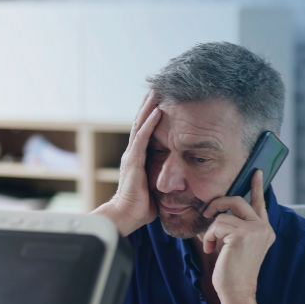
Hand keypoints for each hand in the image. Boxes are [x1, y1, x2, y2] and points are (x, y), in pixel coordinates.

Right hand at [94, 90, 161, 235]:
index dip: (150, 117)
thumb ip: (162, 178)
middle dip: (148, 105)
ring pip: (140, 125)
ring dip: (148, 108)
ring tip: (156, 92)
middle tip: (156, 88)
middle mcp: (132, 153)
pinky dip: (150, 123)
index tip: (158, 102)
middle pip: (140, 123)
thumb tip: (178, 179)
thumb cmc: (142, 207)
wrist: (127, 216)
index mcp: (137, 159)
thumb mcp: (155, 188)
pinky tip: (157, 111)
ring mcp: (131, 155)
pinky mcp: (133, 161)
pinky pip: (142, 137)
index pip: (144, 132)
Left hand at [200, 170, 274, 303]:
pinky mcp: (241, 235)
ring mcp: (254, 230)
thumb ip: (235, 227)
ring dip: (211, 231)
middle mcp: (263, 228)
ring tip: (211, 246)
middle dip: (217, 204)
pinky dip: (209, 237)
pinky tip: (211, 250)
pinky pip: (216, 225)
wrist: (237, 291)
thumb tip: (217, 211)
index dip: (257, 187)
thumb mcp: (237, 246)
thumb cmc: (233, 272)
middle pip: (237, 201)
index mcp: (265, 230)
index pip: (260, 203)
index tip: (256, 172)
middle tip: (205, 213)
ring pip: (222, 216)